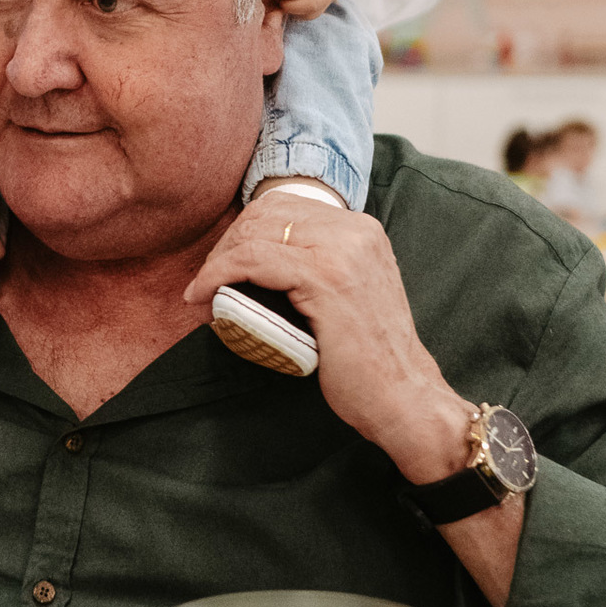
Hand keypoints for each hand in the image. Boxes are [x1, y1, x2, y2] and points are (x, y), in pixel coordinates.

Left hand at [182, 194, 471, 482]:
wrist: (404, 398)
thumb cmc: (368, 361)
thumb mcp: (344, 296)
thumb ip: (314, 269)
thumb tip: (254, 262)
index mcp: (361, 230)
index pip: (283, 207)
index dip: (242, 232)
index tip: (221, 266)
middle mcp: (355, 231)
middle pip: (265, 214)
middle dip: (226, 244)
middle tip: (207, 281)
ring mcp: (342, 251)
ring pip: (255, 234)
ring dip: (217, 261)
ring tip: (201, 292)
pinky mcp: (324, 278)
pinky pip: (251, 261)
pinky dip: (217, 275)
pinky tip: (201, 295)